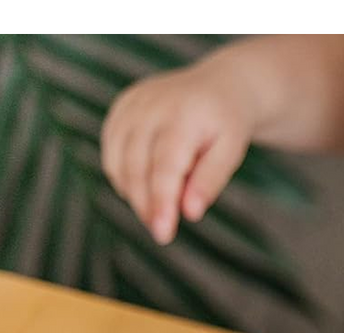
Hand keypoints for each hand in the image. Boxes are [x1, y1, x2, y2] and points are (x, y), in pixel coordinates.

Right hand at [101, 50, 252, 243]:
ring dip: (133, 195)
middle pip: (137, 167)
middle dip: (146, 206)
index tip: (163, 234)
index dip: (161, 202)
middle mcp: (152, 105)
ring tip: (157, 211)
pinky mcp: (121, 107)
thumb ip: (210, 181)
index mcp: (184, 116)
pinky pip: (111, 151)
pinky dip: (122, 177)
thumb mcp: (231, 152)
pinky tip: (143, 188)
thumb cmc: (226, 126)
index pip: (165, 166)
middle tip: (161, 233)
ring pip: (118, 162)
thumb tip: (190, 213)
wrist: (217, 86)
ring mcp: (132, 104)